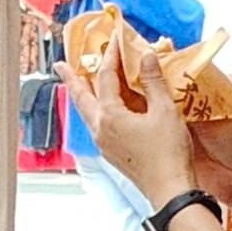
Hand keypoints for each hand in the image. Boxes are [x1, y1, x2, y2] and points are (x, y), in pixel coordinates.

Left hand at [65, 33, 198, 195]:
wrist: (169, 190)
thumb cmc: (168, 153)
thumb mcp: (165, 111)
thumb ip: (153, 81)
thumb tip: (146, 56)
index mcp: (110, 116)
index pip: (107, 77)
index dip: (112, 56)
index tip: (115, 40)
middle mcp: (100, 129)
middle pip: (81, 97)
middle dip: (72, 79)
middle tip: (61, 65)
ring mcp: (103, 143)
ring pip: (86, 112)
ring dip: (82, 95)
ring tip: (77, 83)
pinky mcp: (112, 153)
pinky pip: (97, 124)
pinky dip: (96, 109)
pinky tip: (103, 108)